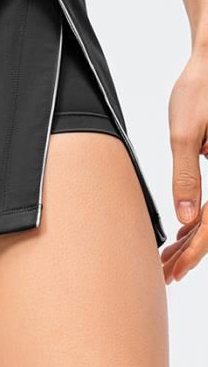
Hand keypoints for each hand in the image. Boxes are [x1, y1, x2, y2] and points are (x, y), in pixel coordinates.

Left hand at [162, 50, 207, 283]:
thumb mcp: (188, 134)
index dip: (194, 251)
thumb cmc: (201, 91)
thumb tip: (187, 220)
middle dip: (191, 252)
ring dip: (192, 240)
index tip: (173, 271)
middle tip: (165, 274)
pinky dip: (196, 218)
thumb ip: (187, 176)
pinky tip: (180, 233)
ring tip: (167, 261)